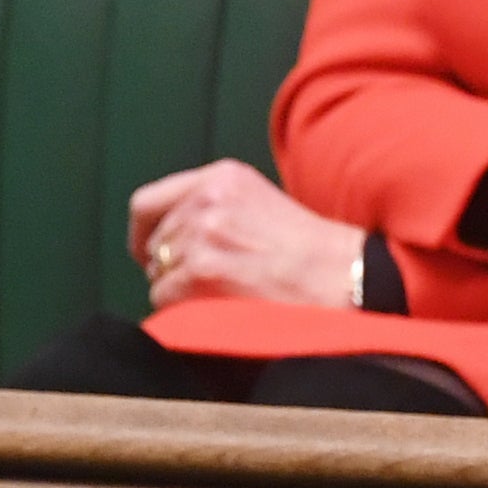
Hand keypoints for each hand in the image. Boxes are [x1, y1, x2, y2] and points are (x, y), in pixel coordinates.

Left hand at [126, 159, 366, 310]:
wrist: (343, 277)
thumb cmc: (310, 252)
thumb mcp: (259, 203)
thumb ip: (214, 208)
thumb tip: (169, 236)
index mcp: (220, 177)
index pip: (148, 202)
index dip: (143, 234)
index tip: (149, 254)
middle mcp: (206, 198)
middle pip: (155, 242)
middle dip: (169, 268)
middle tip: (204, 287)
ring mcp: (201, 234)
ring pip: (157, 273)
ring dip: (180, 292)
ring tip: (221, 297)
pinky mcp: (201, 270)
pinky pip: (164, 298)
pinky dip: (183, 311)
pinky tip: (218, 310)